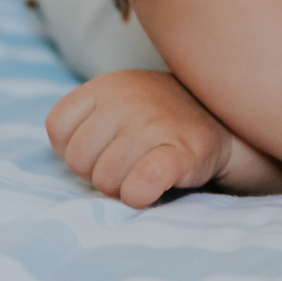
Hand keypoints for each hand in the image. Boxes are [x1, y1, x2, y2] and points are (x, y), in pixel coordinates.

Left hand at [46, 69, 235, 208]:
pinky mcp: (181, 152)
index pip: (58, 127)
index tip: (102, 148)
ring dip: (121, 188)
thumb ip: (85, 122)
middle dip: (98, 171)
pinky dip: (140, 195)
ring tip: (141, 173)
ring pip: (105, 179)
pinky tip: (152, 188)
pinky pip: (141, 185)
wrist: (223, 121)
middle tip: (126, 165)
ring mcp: (155, 124)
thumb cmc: (156, 120)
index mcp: (108, 85)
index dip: (75, 147)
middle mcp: (128, 99)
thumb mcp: (117, 103)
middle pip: (78, 160)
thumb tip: (66, 158)